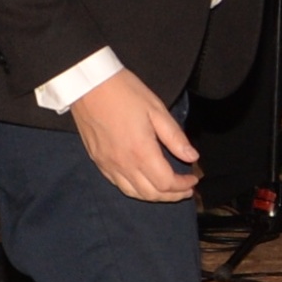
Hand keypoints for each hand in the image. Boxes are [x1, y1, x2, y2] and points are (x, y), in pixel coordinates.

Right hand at [69, 70, 199, 201]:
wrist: (88, 84)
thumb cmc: (125, 93)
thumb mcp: (157, 110)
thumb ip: (175, 137)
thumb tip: (192, 157)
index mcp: (141, 152)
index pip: (166, 182)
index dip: (183, 186)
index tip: (193, 179)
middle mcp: (123, 164)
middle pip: (151, 194)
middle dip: (172, 195)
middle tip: (185, 189)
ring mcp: (108, 165)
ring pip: (133, 193)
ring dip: (153, 196)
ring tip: (167, 190)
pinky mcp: (97, 161)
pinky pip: (118, 184)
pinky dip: (134, 189)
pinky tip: (143, 181)